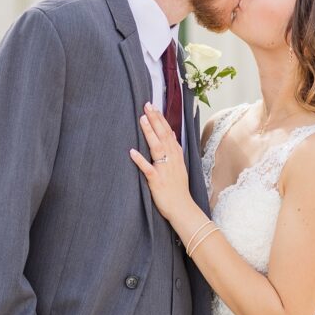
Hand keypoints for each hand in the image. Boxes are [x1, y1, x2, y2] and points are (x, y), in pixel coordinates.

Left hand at [129, 102, 190, 221]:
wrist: (182, 208)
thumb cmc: (178, 188)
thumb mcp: (180, 166)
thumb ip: (175, 150)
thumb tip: (172, 134)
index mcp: (176, 156)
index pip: (168, 133)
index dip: (161, 119)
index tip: (153, 106)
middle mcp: (171, 160)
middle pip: (163, 136)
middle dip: (155, 120)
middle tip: (147, 106)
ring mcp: (164, 170)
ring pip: (157, 148)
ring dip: (149, 133)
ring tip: (142, 120)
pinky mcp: (157, 181)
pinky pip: (148, 169)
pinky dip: (140, 160)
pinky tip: (132, 152)